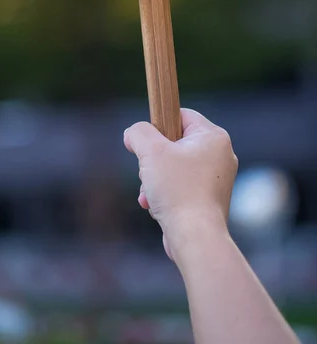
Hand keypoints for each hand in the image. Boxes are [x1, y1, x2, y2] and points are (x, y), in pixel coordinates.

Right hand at [124, 108, 237, 259]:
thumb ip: (138, 132)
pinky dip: (166, 193)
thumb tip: (132, 135)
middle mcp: (221, 155)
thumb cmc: (177, 190)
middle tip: (148, 171)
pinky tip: (156, 206)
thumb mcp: (151, 151)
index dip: (158, 125)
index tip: (146, 142)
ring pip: (175, 166)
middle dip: (154, 159)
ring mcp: (217, 178)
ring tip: (151, 193)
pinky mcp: (209, 198)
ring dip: (155, 179)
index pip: (180, 115)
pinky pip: (181, 185)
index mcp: (213, 137)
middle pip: (175, 142)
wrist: (195, 237)